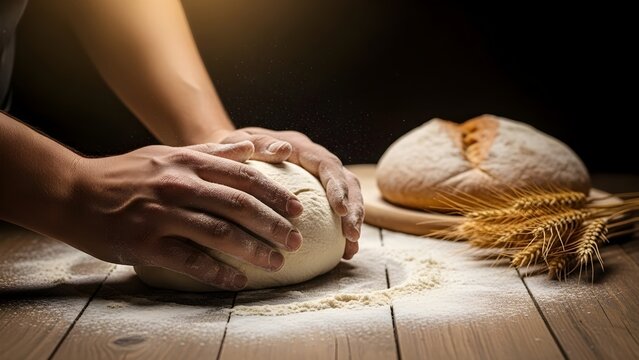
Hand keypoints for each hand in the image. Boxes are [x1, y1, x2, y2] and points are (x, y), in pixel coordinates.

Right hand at [64, 141, 303, 289]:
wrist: (72, 191)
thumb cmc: (125, 174)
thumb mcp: (167, 153)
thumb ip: (210, 152)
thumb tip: (249, 147)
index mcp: (188, 162)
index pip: (243, 177)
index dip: (275, 193)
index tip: (298, 209)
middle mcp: (179, 184)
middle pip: (239, 205)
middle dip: (274, 224)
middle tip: (296, 240)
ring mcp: (162, 214)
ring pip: (219, 233)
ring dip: (253, 250)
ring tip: (276, 262)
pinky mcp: (144, 243)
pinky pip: (189, 260)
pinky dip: (217, 272)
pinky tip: (237, 281)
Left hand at [209, 128, 363, 259]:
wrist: (228, 157)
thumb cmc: (231, 152)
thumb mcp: (239, 143)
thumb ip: (260, 145)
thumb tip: (284, 149)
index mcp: (300, 147)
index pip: (327, 165)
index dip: (338, 187)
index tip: (341, 211)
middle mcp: (314, 160)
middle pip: (346, 181)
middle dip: (354, 208)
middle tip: (351, 236)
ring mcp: (317, 176)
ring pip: (347, 195)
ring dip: (353, 221)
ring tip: (351, 248)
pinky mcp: (316, 192)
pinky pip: (335, 210)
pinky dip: (341, 230)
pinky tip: (343, 253)